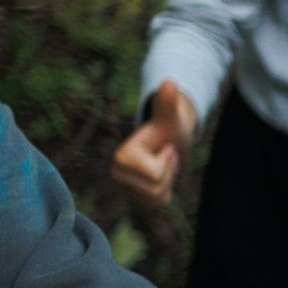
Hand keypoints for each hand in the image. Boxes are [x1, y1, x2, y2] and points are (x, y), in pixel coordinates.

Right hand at [110, 82, 197, 210]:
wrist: (170, 141)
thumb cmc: (169, 128)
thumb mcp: (171, 117)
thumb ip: (167, 102)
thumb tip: (169, 81)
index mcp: (121, 156)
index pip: (154, 175)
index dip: (167, 162)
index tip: (163, 148)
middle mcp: (116, 172)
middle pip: (155, 189)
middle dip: (168, 174)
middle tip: (164, 157)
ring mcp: (124, 187)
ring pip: (156, 199)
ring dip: (167, 183)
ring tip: (163, 166)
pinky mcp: (132, 197)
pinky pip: (156, 206)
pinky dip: (165, 193)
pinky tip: (161, 178)